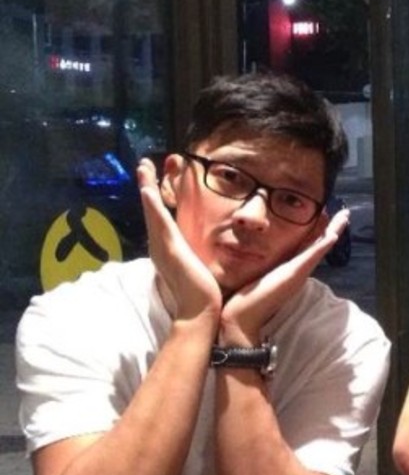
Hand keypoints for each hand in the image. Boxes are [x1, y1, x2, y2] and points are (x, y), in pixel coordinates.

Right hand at [137, 158, 221, 323]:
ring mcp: (162, 246)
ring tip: (143, 167)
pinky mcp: (170, 248)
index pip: (158, 218)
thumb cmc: (199, 293)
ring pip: (152, 212)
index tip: (151, 179)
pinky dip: (152, 206)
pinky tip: (147, 190)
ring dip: (147, 188)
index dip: (152, 198)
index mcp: (165, 248)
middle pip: (151, 210)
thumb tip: (193, 253)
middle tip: (143, 164)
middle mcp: (159, 245)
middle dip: (146, 186)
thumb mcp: (193, 267)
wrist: (199, 310)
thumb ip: (189, 257)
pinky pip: (159, 222)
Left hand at [220, 208, 349, 344]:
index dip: (321, 234)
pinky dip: (322, 246)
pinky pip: (311, 257)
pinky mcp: (293, 275)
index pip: (311, 248)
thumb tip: (262, 260)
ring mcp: (298, 273)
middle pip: (320, 246)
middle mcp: (299, 271)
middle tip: (346, 213)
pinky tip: (332, 235)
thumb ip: (266, 269)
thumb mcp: (260, 277)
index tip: (331, 219)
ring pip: (320, 248)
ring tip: (344, 217)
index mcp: (292, 270)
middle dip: (334, 229)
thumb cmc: (248, 300)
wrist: (243, 319)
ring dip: (333, 231)